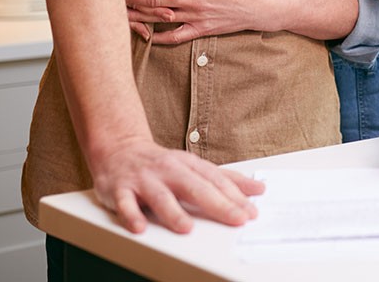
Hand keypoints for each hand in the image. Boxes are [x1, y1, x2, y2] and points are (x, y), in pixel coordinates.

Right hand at [89, 134, 263, 233]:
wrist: (120, 149)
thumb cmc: (163, 164)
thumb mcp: (194, 166)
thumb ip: (225, 179)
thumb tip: (258, 189)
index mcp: (189, 165)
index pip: (216, 180)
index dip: (234, 196)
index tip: (251, 212)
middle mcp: (169, 170)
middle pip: (195, 188)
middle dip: (217, 204)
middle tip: (236, 219)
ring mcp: (145, 180)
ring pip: (160, 197)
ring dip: (174, 213)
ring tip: (187, 228)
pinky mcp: (120, 189)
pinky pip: (125, 203)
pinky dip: (131, 215)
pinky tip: (140, 228)